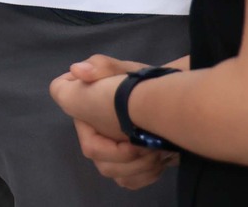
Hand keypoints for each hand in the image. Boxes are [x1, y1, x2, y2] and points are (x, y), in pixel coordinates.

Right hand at [50, 56, 173, 189]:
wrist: (171, 99)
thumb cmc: (143, 83)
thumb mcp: (122, 69)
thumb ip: (100, 66)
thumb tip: (77, 70)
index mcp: (84, 111)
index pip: (82, 137)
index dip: (101, 138)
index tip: (126, 133)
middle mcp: (93, 133)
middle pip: (98, 158)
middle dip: (127, 156)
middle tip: (149, 146)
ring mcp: (109, 151)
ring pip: (113, 173)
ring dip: (139, 167)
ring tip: (158, 152)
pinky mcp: (126, 164)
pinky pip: (128, 181)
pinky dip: (145, 175)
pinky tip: (159, 162)